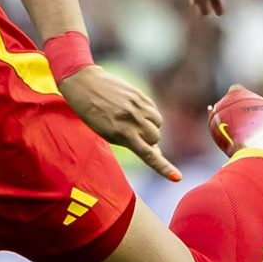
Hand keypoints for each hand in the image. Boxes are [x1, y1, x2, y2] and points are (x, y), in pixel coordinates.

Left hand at [58, 63, 178, 181]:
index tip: (177, 177)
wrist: (85, 83)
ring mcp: (138, 106)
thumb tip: (156, 150)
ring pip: (158, 124)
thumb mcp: (107, 133)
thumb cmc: (92, 114)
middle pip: (156, 138)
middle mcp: (133, 120)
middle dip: (149, 140)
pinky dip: (149, 114)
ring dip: (150, 126)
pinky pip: (154, 111)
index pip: (148, 155)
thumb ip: (131, 142)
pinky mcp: (140, 95)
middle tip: (133, 134)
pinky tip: (134, 110)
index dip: (164, 167)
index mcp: (122, 133)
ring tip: (132, 120)